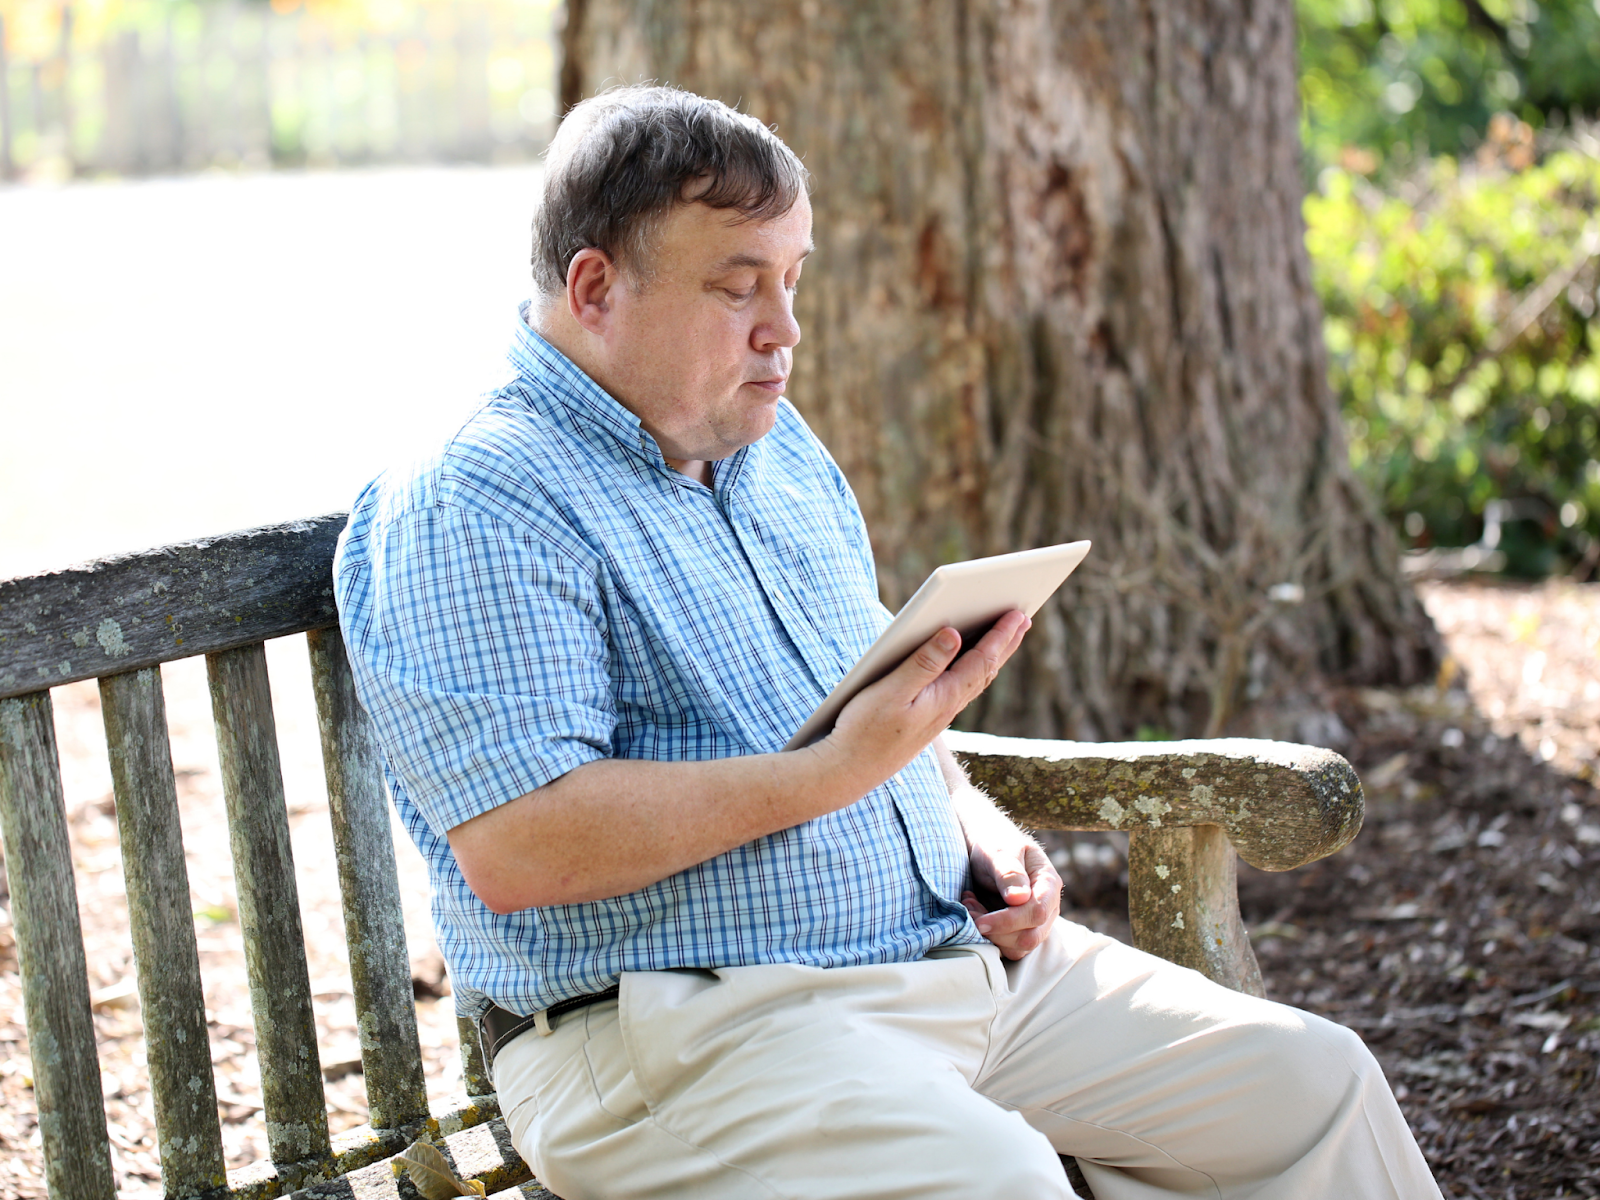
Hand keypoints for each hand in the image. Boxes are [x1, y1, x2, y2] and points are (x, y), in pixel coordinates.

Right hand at [814, 611, 1030, 792]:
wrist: (849, 772)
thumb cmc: (864, 730)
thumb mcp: (891, 691)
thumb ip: (923, 662)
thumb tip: (953, 634)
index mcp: (944, 697)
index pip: (981, 660)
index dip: (1000, 635)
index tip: (1018, 613)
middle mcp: (947, 708)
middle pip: (985, 669)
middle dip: (1005, 643)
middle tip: (1024, 618)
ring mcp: (938, 716)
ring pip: (974, 681)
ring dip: (992, 656)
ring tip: (1005, 638)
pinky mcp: (926, 720)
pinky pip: (960, 689)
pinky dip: (972, 670)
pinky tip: (968, 666)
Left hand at [962, 840, 1061, 960]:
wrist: (988, 847)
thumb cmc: (995, 844)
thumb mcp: (999, 851)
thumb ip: (1009, 872)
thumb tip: (1019, 899)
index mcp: (1048, 883)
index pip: (1037, 912)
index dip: (1008, 921)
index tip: (980, 921)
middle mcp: (1048, 906)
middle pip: (1030, 936)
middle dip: (996, 931)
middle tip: (969, 908)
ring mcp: (1036, 921)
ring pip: (1019, 947)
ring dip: (990, 935)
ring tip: (970, 907)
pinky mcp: (1020, 930)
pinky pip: (1008, 946)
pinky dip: (988, 936)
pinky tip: (975, 913)